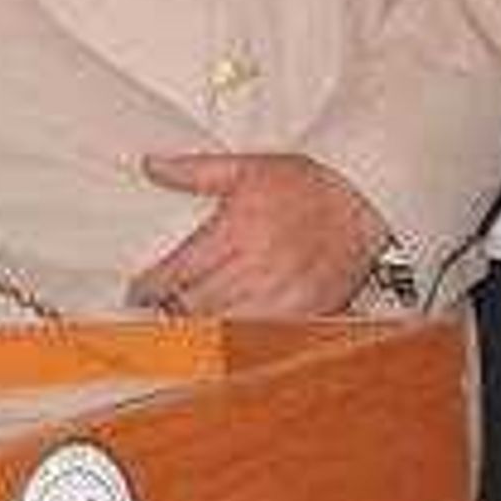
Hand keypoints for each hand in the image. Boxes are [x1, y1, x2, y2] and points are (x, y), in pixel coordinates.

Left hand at [129, 152, 388, 318]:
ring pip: (225, 324)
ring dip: (201, 326)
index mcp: (237, 230)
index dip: (151, 288)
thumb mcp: (250, 166)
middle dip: (170, 310)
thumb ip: (197, 171)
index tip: (136, 293)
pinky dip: (239, 335)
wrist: (364, 200)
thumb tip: (152, 165)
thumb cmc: (306, 183)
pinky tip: (227, 330)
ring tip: (186, 321)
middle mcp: (257, 266)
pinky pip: (261, 335)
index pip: (180, 271)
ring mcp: (283, 293)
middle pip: (196, 304)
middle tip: (156, 310)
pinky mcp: (307, 311)